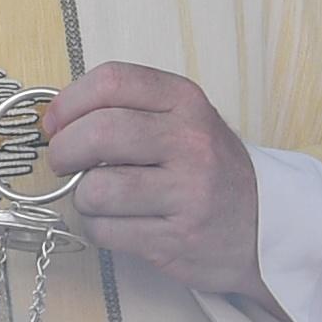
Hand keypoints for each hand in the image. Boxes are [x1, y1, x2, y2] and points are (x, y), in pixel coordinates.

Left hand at [36, 62, 264, 309]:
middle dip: (64, 151)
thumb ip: (128, 109)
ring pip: (96, 190)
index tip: (55, 123)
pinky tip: (116, 221)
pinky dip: (97, 227)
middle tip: (64, 162)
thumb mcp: (182, 120)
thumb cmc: (209, 169)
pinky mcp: (176, 239)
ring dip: (81, 196)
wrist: (266, 224)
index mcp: (186, 102)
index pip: (112, 81)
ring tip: (98, 197)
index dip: (68, 102)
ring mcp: (187, 193)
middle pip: (99, 133)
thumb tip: (54, 118)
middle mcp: (190, 143)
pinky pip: (105, 230)